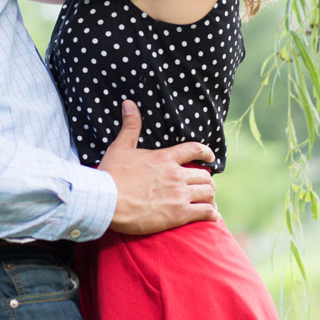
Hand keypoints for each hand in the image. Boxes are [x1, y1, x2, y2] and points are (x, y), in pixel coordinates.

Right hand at [100, 100, 218, 234]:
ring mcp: (179, 195)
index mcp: (165, 158)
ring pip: (208, 193)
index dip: (206, 153)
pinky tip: (213, 216)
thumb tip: (129, 103)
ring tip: (208, 201)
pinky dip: (212, 214)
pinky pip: (206, 212)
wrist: (107, 201)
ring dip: (210, 196)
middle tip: (204, 186)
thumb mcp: (120, 147)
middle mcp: (176, 175)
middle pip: (204, 175)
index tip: (210, 157)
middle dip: (206, 181)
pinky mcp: (179, 215)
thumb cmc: (111, 174)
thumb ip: (130, 126)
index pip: (194, 150)